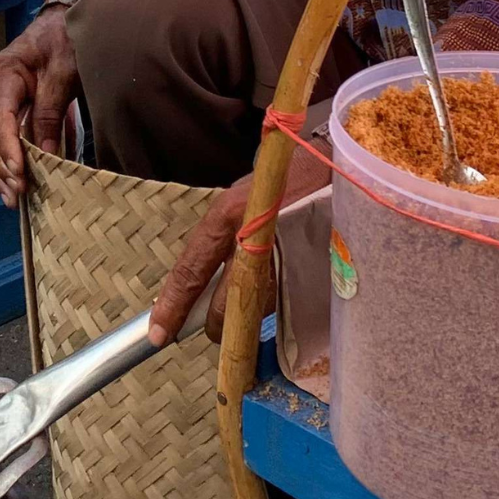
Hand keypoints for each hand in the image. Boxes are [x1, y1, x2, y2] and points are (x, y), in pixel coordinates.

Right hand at [0, 6, 77, 207]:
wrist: (64, 23)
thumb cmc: (64, 41)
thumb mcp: (62, 73)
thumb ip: (51, 111)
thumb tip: (46, 152)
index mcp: (2, 74)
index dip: (7, 149)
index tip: (19, 173)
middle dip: (2, 167)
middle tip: (17, 195)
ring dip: (0, 171)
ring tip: (13, 199)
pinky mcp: (8, 110)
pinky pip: (1, 140)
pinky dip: (7, 162)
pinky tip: (14, 183)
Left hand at [146, 152, 331, 346]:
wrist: (340, 163)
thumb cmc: (288, 178)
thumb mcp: (247, 197)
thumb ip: (225, 236)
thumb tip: (202, 284)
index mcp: (229, 214)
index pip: (193, 269)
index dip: (174, 305)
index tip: (158, 335)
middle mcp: (254, 235)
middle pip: (226, 304)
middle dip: (219, 324)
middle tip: (216, 330)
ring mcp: (287, 255)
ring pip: (258, 306)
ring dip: (252, 314)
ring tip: (254, 299)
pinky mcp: (312, 268)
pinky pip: (287, 301)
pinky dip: (280, 302)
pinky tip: (283, 287)